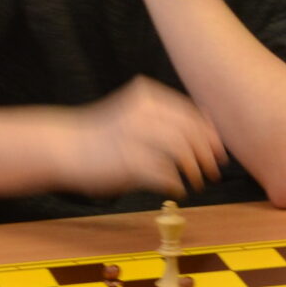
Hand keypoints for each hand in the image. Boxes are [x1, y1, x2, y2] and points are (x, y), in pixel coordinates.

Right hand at [59, 78, 226, 198]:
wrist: (66, 147)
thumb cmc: (104, 135)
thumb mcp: (135, 114)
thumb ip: (165, 117)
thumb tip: (206, 129)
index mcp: (147, 96)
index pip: (190, 114)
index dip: (210, 134)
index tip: (219, 151)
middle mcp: (143, 112)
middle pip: (190, 132)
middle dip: (207, 154)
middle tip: (214, 170)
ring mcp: (135, 136)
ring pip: (181, 152)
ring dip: (194, 170)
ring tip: (197, 182)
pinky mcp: (128, 162)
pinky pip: (164, 175)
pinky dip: (176, 184)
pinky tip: (177, 190)